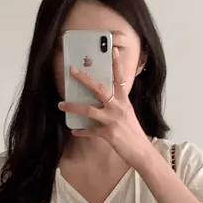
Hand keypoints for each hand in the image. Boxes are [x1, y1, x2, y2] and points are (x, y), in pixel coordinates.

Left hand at [59, 44, 152, 167]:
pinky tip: (74, 130)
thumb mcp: (127, 114)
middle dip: (84, 78)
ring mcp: (113, 120)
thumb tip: (103, 100)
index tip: (113, 50)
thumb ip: (116, 105)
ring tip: (61, 104)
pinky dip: (81, 131)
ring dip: (73, 106)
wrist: (141, 152)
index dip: (116, 64)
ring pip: (89, 109)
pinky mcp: (108, 133)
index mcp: (124, 101)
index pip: (120, 78)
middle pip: (99, 88)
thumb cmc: (133, 133)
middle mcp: (118, 107)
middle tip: (72, 70)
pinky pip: (90, 130)